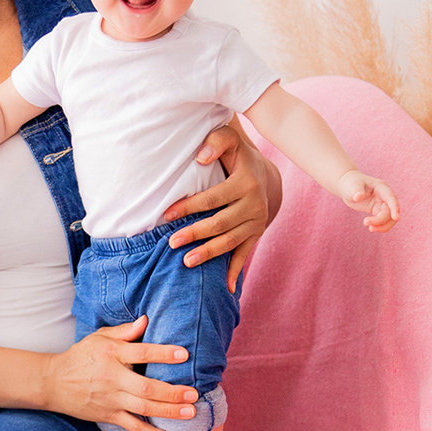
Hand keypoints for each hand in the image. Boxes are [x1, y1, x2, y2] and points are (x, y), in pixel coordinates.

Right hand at [41, 316, 198, 430]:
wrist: (53, 382)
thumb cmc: (81, 356)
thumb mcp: (98, 337)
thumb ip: (124, 331)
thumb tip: (146, 320)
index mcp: (111, 354)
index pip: (141, 353)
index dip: (163, 354)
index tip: (184, 355)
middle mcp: (112, 377)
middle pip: (145, 387)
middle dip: (171, 391)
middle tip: (194, 393)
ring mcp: (110, 399)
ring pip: (143, 408)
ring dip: (168, 411)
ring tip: (190, 412)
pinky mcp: (108, 415)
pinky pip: (133, 426)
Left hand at [161, 124, 280, 292]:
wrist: (265, 174)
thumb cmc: (237, 157)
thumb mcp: (230, 141)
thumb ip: (216, 142)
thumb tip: (202, 158)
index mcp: (245, 182)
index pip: (213, 198)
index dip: (189, 207)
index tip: (166, 215)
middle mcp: (254, 204)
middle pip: (221, 223)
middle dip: (195, 234)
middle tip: (171, 243)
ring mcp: (257, 222)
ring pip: (230, 241)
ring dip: (208, 254)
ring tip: (186, 262)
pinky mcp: (256, 234)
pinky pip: (245, 254)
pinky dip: (235, 272)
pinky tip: (226, 289)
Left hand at [338, 169, 399, 231]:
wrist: (348, 186)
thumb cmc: (351, 183)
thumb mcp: (352, 186)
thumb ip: (356, 191)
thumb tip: (358, 197)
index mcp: (381, 188)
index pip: (391, 198)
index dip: (395, 208)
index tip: (396, 218)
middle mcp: (385, 196)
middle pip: (391, 211)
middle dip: (382, 221)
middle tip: (368, 226)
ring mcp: (382, 203)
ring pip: (389, 218)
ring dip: (382, 226)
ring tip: (370, 229)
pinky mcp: (377, 210)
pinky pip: (383, 220)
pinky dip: (379, 226)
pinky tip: (370, 227)